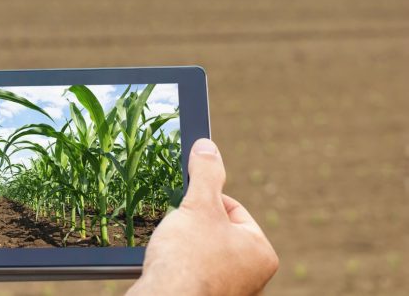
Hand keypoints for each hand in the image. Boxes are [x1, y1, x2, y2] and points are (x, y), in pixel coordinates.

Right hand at [127, 139, 277, 295]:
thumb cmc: (187, 259)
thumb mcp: (199, 205)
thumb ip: (206, 173)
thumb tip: (207, 146)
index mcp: (260, 253)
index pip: (233, 209)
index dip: (206, 200)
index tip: (188, 204)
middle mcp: (250, 277)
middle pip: (216, 230)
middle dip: (193, 224)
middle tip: (177, 226)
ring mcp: (228, 291)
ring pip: (202, 252)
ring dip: (184, 244)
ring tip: (172, 248)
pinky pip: (191, 272)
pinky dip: (178, 265)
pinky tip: (168, 266)